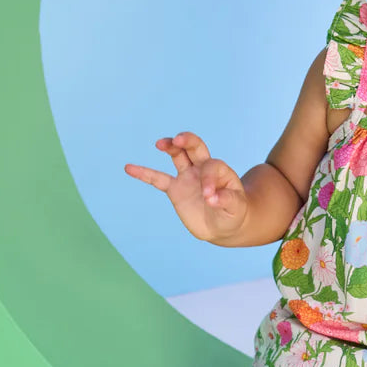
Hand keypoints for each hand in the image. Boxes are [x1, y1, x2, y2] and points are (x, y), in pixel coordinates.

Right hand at [124, 132, 248, 242]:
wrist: (222, 225)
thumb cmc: (234, 213)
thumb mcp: (236, 208)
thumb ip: (227, 200)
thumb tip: (211, 198)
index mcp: (220, 171)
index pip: (212, 167)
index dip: (209, 180)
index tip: (210, 198)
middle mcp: (203, 168)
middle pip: (195, 148)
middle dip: (187, 141)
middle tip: (179, 140)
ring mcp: (188, 176)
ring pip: (178, 156)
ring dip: (170, 147)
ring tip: (160, 144)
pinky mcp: (175, 188)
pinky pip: (157, 179)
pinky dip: (144, 174)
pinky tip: (129, 168)